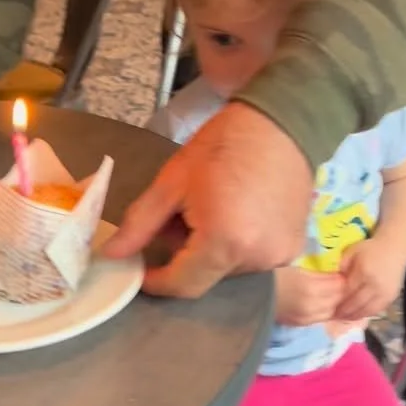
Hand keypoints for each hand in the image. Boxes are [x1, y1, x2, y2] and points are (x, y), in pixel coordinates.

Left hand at [105, 102, 312, 297]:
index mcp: (223, 242)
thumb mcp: (172, 182)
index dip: (157, 281)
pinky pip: (253, 259)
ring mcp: (280, 256)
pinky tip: (235, 213)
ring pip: (229, 269)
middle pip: (206, 277)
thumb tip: (112, 254)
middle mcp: (256, 259)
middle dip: (184, 257)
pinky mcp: (294, 248)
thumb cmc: (223, 146)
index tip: (140, 268)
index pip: (182, 284)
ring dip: (211, 251)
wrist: (281, 122)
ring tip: (209, 210)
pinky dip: (236, 246)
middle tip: (177, 219)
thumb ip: (139, 224)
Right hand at [275, 265, 345, 325]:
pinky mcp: (301, 324)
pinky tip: (323, 303)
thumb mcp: (297, 269)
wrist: (252, 293)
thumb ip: (318, 274)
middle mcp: (311, 305)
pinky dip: (325, 311)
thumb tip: (336, 276)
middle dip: (341, 290)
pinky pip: (321, 318)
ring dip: (334, 302)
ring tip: (332, 293)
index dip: (342, 278)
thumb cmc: (272, 274)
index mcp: (309, 287)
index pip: (338, 285)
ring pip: (331, 311)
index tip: (342, 272)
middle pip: (337, 299)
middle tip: (340, 282)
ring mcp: (306, 317)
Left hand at [333, 237, 405, 321]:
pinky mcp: (392, 297)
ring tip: (345, 319)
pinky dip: (367, 314)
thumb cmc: (371, 248)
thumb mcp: (352, 252)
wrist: (394, 247)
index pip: (348, 292)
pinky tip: (359, 315)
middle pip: (357, 304)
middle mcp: (375, 285)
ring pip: (368, 310)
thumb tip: (334, 282)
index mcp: (364, 272)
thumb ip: (342, 266)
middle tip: (335, 317)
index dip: (339, 302)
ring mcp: (385, 292)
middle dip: (345, 313)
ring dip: (355, 316)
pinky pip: (377, 310)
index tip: (330, 308)